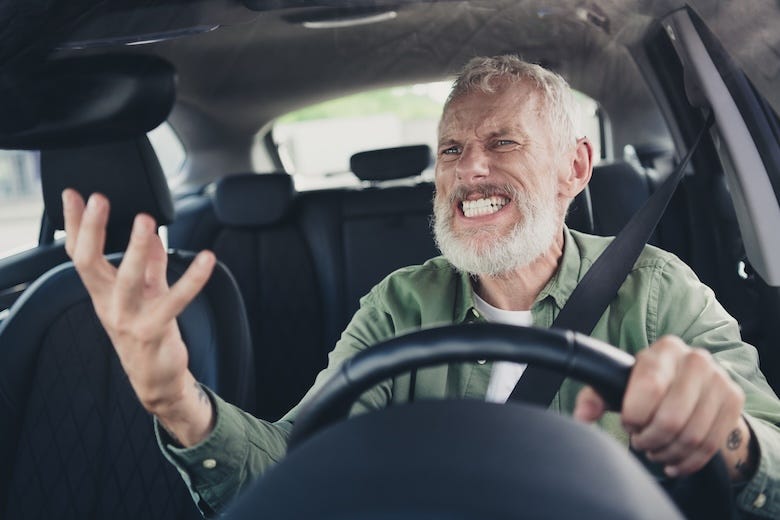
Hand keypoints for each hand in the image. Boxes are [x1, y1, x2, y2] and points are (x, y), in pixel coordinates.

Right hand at [62, 188, 216, 445]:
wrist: (157, 379)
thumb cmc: (149, 330)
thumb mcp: (145, 293)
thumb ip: (149, 263)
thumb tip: (152, 232)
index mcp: (102, 292)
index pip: (79, 254)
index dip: (76, 225)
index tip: (74, 195)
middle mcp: (109, 304)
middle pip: (89, 263)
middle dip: (92, 230)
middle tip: (99, 199)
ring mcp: (128, 319)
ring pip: (126, 279)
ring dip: (134, 249)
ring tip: (144, 221)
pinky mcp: (154, 331)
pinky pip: (174, 300)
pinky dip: (192, 279)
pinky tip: (207, 260)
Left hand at [574, 335, 755, 480]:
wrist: (690, 383)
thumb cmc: (647, 385)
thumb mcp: (620, 385)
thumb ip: (595, 396)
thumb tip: (582, 417)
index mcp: (664, 350)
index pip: (649, 389)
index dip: (634, 416)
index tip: (628, 422)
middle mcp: (696, 359)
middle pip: (671, 418)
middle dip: (649, 439)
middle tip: (640, 441)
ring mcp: (719, 380)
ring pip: (692, 436)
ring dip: (667, 452)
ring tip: (654, 450)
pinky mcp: (734, 401)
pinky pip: (711, 445)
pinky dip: (688, 461)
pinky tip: (673, 461)